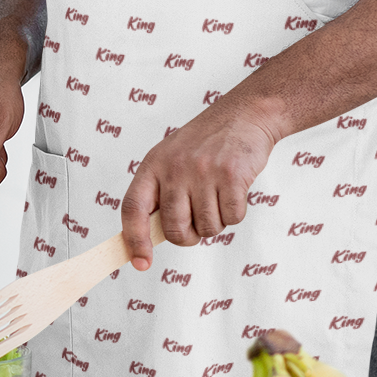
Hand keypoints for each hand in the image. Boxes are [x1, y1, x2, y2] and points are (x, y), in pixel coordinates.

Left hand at [120, 100, 277, 269]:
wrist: (243, 114)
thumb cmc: (206, 142)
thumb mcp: (171, 158)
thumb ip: (160, 193)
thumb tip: (149, 238)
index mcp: (153, 165)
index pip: (133, 208)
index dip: (134, 239)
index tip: (141, 262)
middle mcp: (175, 168)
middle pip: (174, 229)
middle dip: (188, 236)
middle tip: (197, 223)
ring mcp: (203, 171)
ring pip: (207, 228)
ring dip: (216, 222)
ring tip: (218, 194)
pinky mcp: (232, 175)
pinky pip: (232, 218)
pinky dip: (236, 212)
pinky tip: (234, 189)